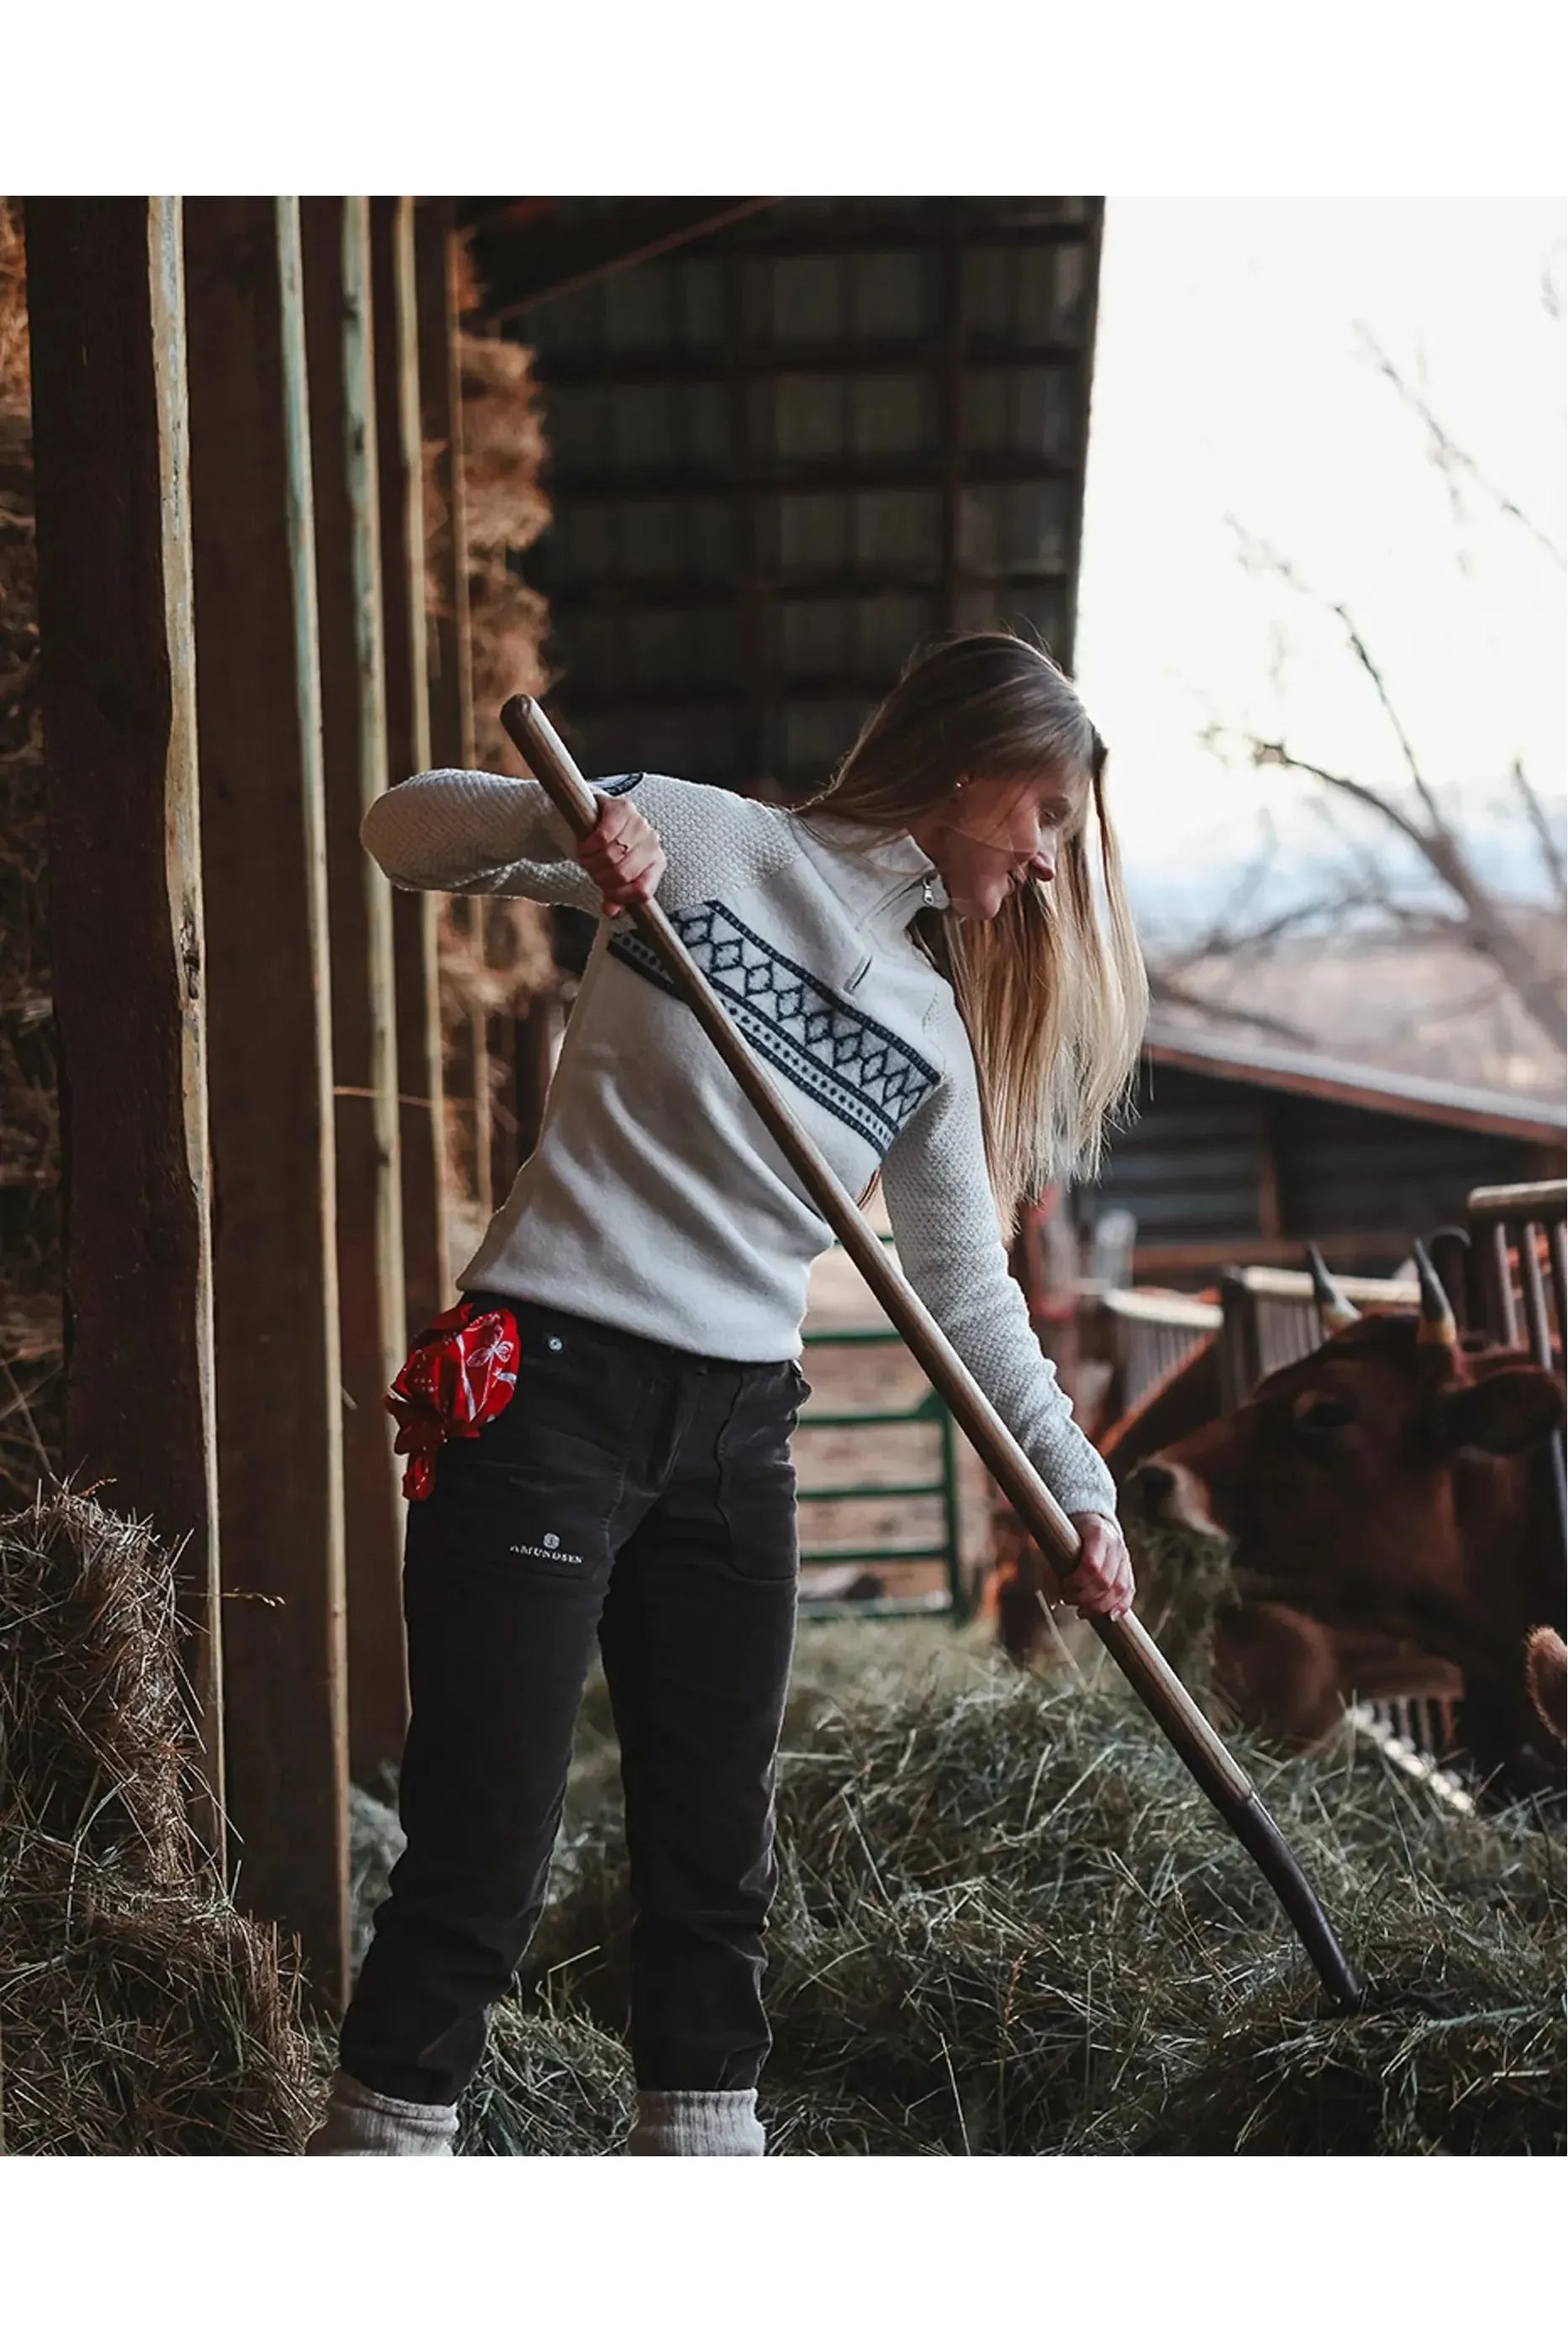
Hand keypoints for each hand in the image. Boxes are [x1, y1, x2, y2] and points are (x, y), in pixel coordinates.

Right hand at [576, 791, 665, 915]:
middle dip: (600, 877)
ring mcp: (640, 824)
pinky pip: (603, 836)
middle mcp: (652, 843)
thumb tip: (611, 912)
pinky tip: (585, 846)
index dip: (619, 896)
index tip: (605, 892)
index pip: (642, 891)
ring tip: (586, 859)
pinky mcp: (623, 808)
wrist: (600, 815)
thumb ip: (615, 896)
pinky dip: (588, 846)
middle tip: (591, 872)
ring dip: (590, 861)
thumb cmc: (610, 849)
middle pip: (622, 874)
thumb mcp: (614, 875)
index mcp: (656, 864)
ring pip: (610, 856)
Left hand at [1053, 1512, 1135, 1620]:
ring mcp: (1125, 1557)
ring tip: (1082, 1611)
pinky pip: (1129, 1592)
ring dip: (1100, 1606)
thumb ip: (1053, 1566)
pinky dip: (1120, 1607)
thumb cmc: (1069, 1534)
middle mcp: (1116, 1545)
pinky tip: (1108, 1616)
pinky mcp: (1129, 1570)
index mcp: (1098, 1533)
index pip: (1091, 1565)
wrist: (1092, 1521)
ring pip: (1120, 1590)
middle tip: (1068, 1600)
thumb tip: (1053, 1597)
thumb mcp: (1057, 1541)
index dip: (1076, 1582)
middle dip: (1085, 1597)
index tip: (1063, 1586)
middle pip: (1106, 1581)